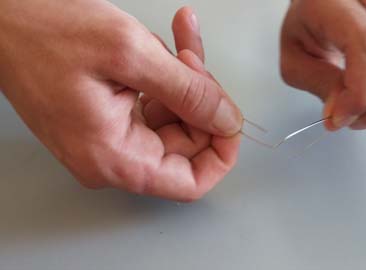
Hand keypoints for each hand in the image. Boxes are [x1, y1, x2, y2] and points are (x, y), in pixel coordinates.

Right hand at [0, 1, 242, 201]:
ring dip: (186, 78)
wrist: (2, 17)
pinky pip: (153, 103)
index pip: (190, 182)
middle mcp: (111, 156)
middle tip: (195, 59)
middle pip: (186, 144)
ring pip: (173, 117)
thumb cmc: (43, 32)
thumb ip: (189, 92)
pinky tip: (169, 43)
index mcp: (114, 157)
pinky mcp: (106, 116)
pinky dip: (167, 74)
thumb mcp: (130, 55)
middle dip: (201, 98)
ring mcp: (108, 136)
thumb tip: (227, 119)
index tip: (231, 118)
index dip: (221, 153)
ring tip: (181, 39)